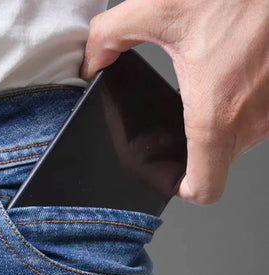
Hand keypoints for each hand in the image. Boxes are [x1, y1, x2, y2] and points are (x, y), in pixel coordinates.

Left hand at [79, 0, 268, 204]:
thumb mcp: (158, 7)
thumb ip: (110, 36)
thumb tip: (90, 60)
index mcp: (216, 116)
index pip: (206, 189)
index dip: (185, 188)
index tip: (173, 174)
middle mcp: (251, 121)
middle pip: (219, 160)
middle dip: (196, 145)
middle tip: (183, 112)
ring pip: (241, 136)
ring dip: (222, 118)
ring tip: (209, 80)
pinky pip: (259, 112)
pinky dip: (243, 98)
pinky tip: (230, 67)